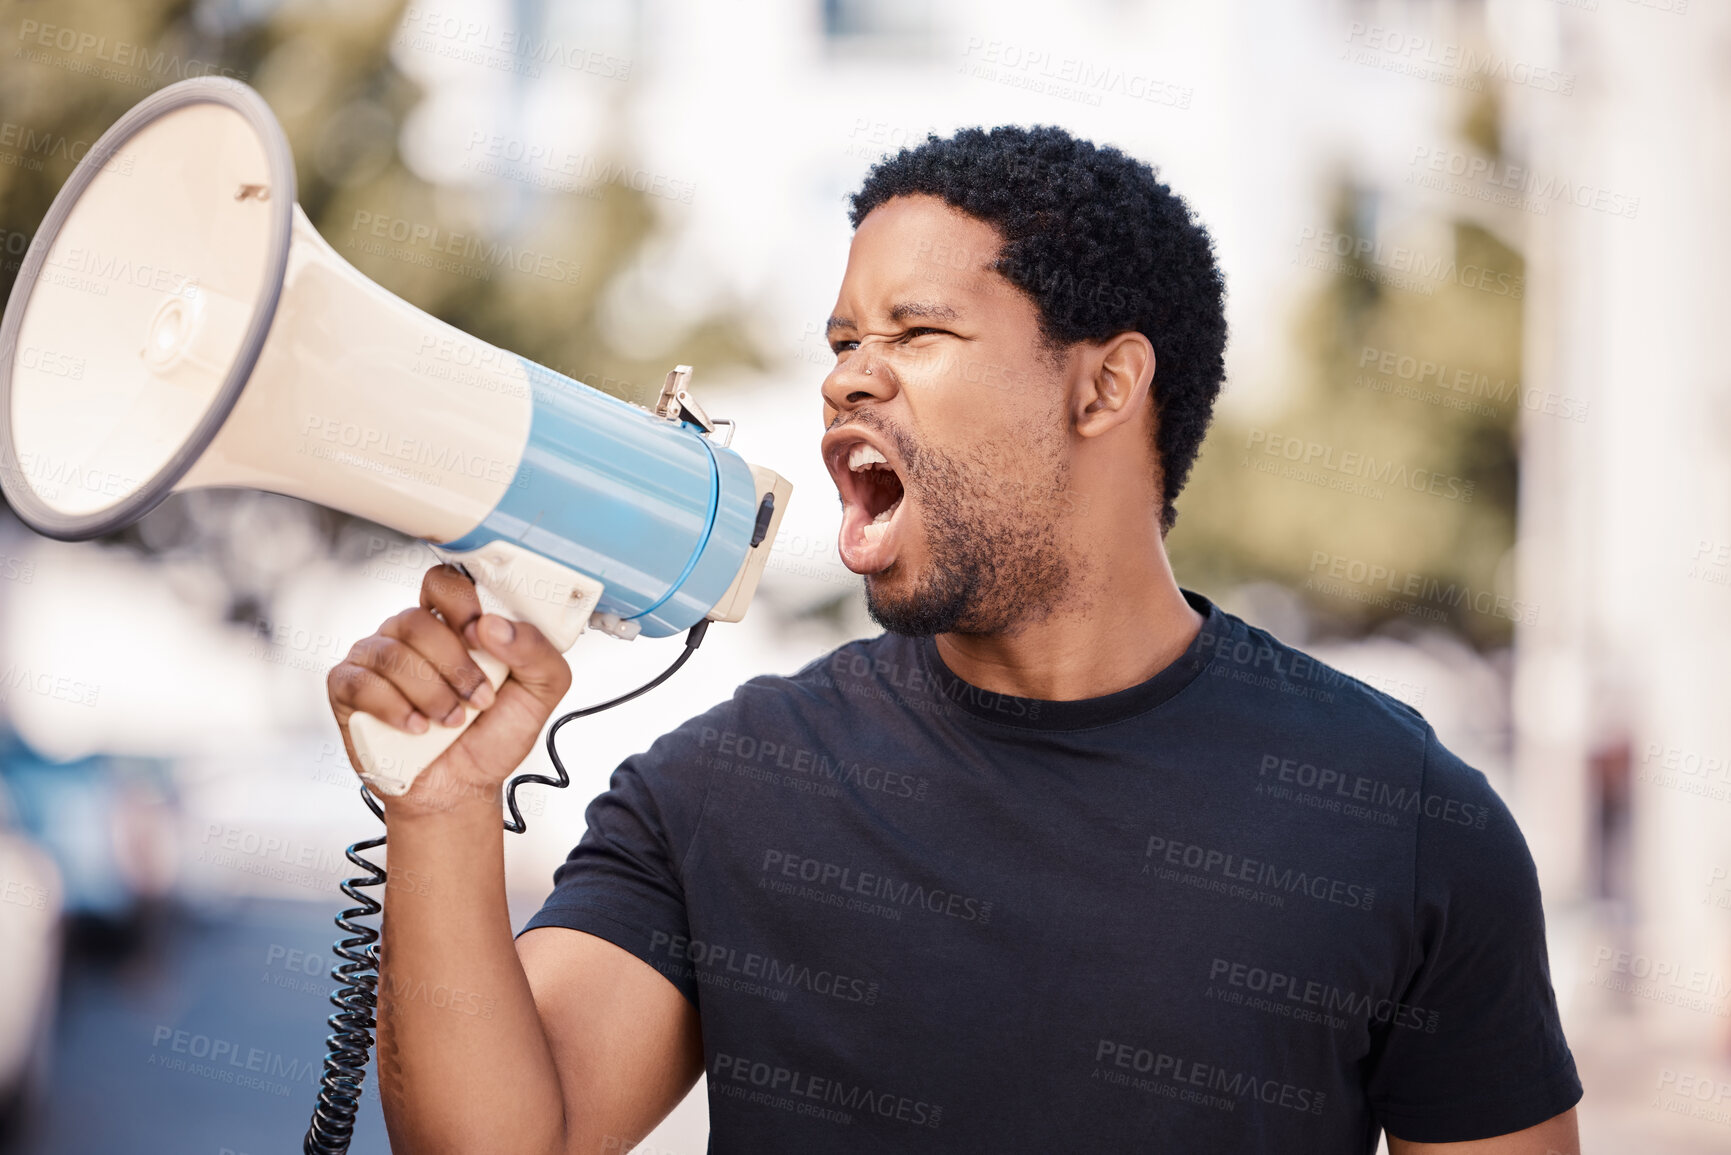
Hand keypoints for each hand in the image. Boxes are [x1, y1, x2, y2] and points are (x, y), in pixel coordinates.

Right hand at [327, 563, 574, 816]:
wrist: (461, 789)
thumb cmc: (493, 736)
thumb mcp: (540, 693)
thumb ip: (536, 651)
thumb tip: (494, 625)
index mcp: (454, 625)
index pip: (444, 583)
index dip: (460, 604)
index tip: (481, 637)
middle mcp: (411, 635)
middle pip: (417, 620)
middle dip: (454, 666)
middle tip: (478, 699)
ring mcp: (376, 659)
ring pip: (392, 654)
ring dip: (431, 693)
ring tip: (451, 721)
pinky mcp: (348, 690)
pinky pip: (361, 683)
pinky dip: (395, 708)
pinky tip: (417, 728)